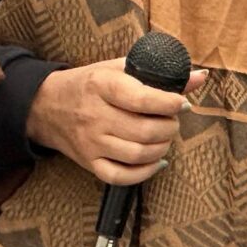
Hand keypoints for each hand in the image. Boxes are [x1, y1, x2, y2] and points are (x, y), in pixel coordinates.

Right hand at [24, 60, 207, 185]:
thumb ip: (159, 74)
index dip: (170, 103)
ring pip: (138, 155)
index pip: (142, 98)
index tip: (181, 103)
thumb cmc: (90, 84)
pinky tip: (156, 161)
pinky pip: (121, 177)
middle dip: (170, 127)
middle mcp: (94, 115)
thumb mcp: (118, 69)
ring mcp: (90, 142)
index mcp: (102, 85)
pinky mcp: (89, 162)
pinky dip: (145, 173)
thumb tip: (200, 77)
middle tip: (172, 120)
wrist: (46, 105)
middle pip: (145, 131)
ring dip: (162, 148)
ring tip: (164, 137)